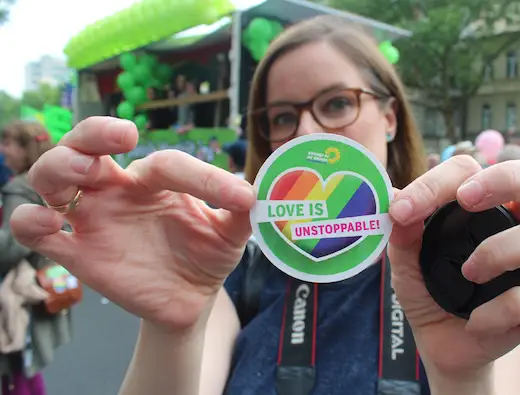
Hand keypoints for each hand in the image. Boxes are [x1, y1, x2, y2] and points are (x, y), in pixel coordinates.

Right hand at [10, 117, 254, 331]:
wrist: (191, 298)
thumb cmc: (207, 255)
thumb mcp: (231, 235)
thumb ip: (241, 215)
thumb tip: (253, 194)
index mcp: (155, 180)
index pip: (166, 163)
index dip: (202, 176)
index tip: (237, 197)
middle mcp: (118, 190)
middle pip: (85, 145)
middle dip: (94, 133)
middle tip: (122, 135)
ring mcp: (94, 218)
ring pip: (51, 177)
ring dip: (59, 167)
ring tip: (84, 172)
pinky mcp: (77, 252)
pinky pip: (36, 232)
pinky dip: (32, 221)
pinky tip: (52, 222)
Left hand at [387, 156, 519, 378]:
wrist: (443, 344)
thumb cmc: (430, 291)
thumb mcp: (406, 263)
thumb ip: (402, 235)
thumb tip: (397, 204)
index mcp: (487, 207)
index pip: (473, 169)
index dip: (438, 181)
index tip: (403, 210)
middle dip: (508, 178)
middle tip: (467, 200)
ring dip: (500, 250)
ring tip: (469, 273)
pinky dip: (497, 311)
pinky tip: (475, 319)